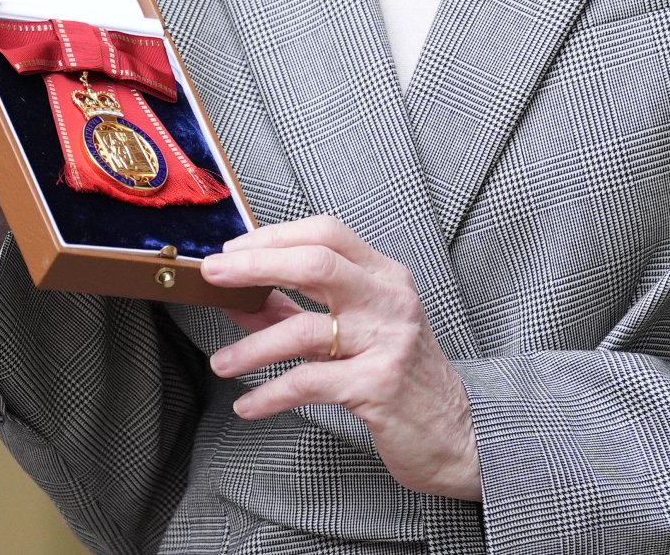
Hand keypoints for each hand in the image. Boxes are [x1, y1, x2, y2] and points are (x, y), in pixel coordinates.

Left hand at [203, 216, 481, 501]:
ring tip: (222, 362)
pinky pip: (311, 383)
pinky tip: (249, 404)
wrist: (455, 434)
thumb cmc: (398, 376)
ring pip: (307, 329)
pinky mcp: (379, 385)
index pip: (327, 234)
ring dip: (254, 346)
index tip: (234, 251)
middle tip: (214, 275)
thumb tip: (237, 297)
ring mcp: (387, 341)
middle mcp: (390, 299)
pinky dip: (271, 394)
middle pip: (317, 265)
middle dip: (258, 266)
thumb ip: (296, 312)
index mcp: (385, 276)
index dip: (275, 236)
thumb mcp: (350, 334)